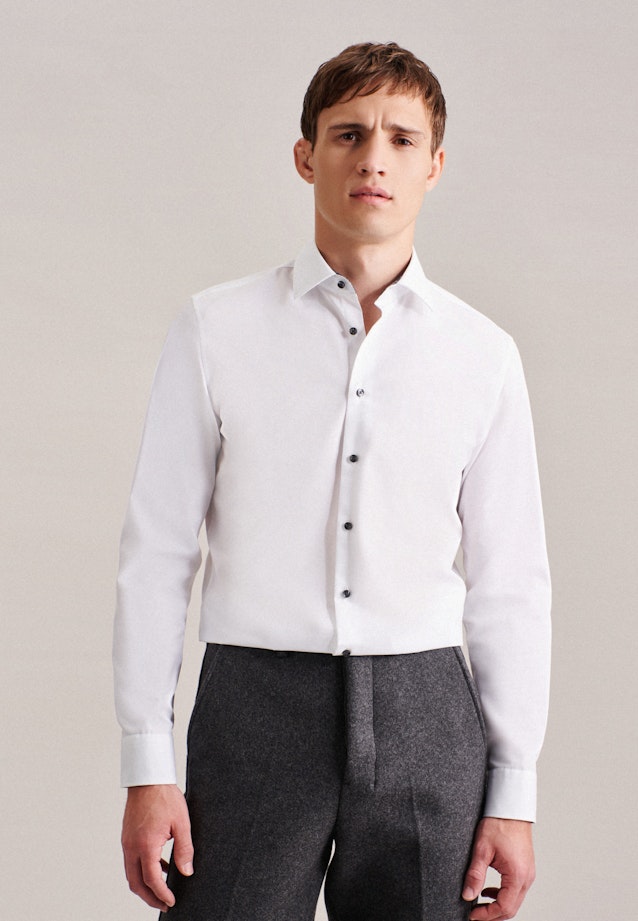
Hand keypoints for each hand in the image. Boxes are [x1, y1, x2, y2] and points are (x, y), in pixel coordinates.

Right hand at [121, 783, 193, 910]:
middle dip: (149, 898)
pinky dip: (143, 869)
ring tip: (162, 890)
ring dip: (145, 885)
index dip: (162, 895)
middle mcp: (132, 846)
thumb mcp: (182, 823)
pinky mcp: (127, 836)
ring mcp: (127, 842)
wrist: (148, 778)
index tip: (171, 902)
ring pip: (131, 873)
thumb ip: (184, 849)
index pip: (152, 880)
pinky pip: (133, 860)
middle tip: (164, 904)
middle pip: (136, 883)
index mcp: (146, 845)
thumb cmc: (164, 796)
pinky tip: (161, 866)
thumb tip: (187, 871)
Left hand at [462, 817, 534, 919]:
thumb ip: (475, 874)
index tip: (473, 916)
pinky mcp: (525, 869)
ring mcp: (528, 874)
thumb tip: (467, 895)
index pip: (504, 907)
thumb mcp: (482, 849)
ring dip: (498, 906)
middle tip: (475, 915)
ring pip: (514, 901)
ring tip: (479, 905)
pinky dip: (503, 895)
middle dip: (492, 915)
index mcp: (517, 875)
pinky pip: (516, 890)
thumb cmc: (499, 824)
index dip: (487, 915)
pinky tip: (489, 891)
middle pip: (511, 908)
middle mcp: (526, 877)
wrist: (511, 809)